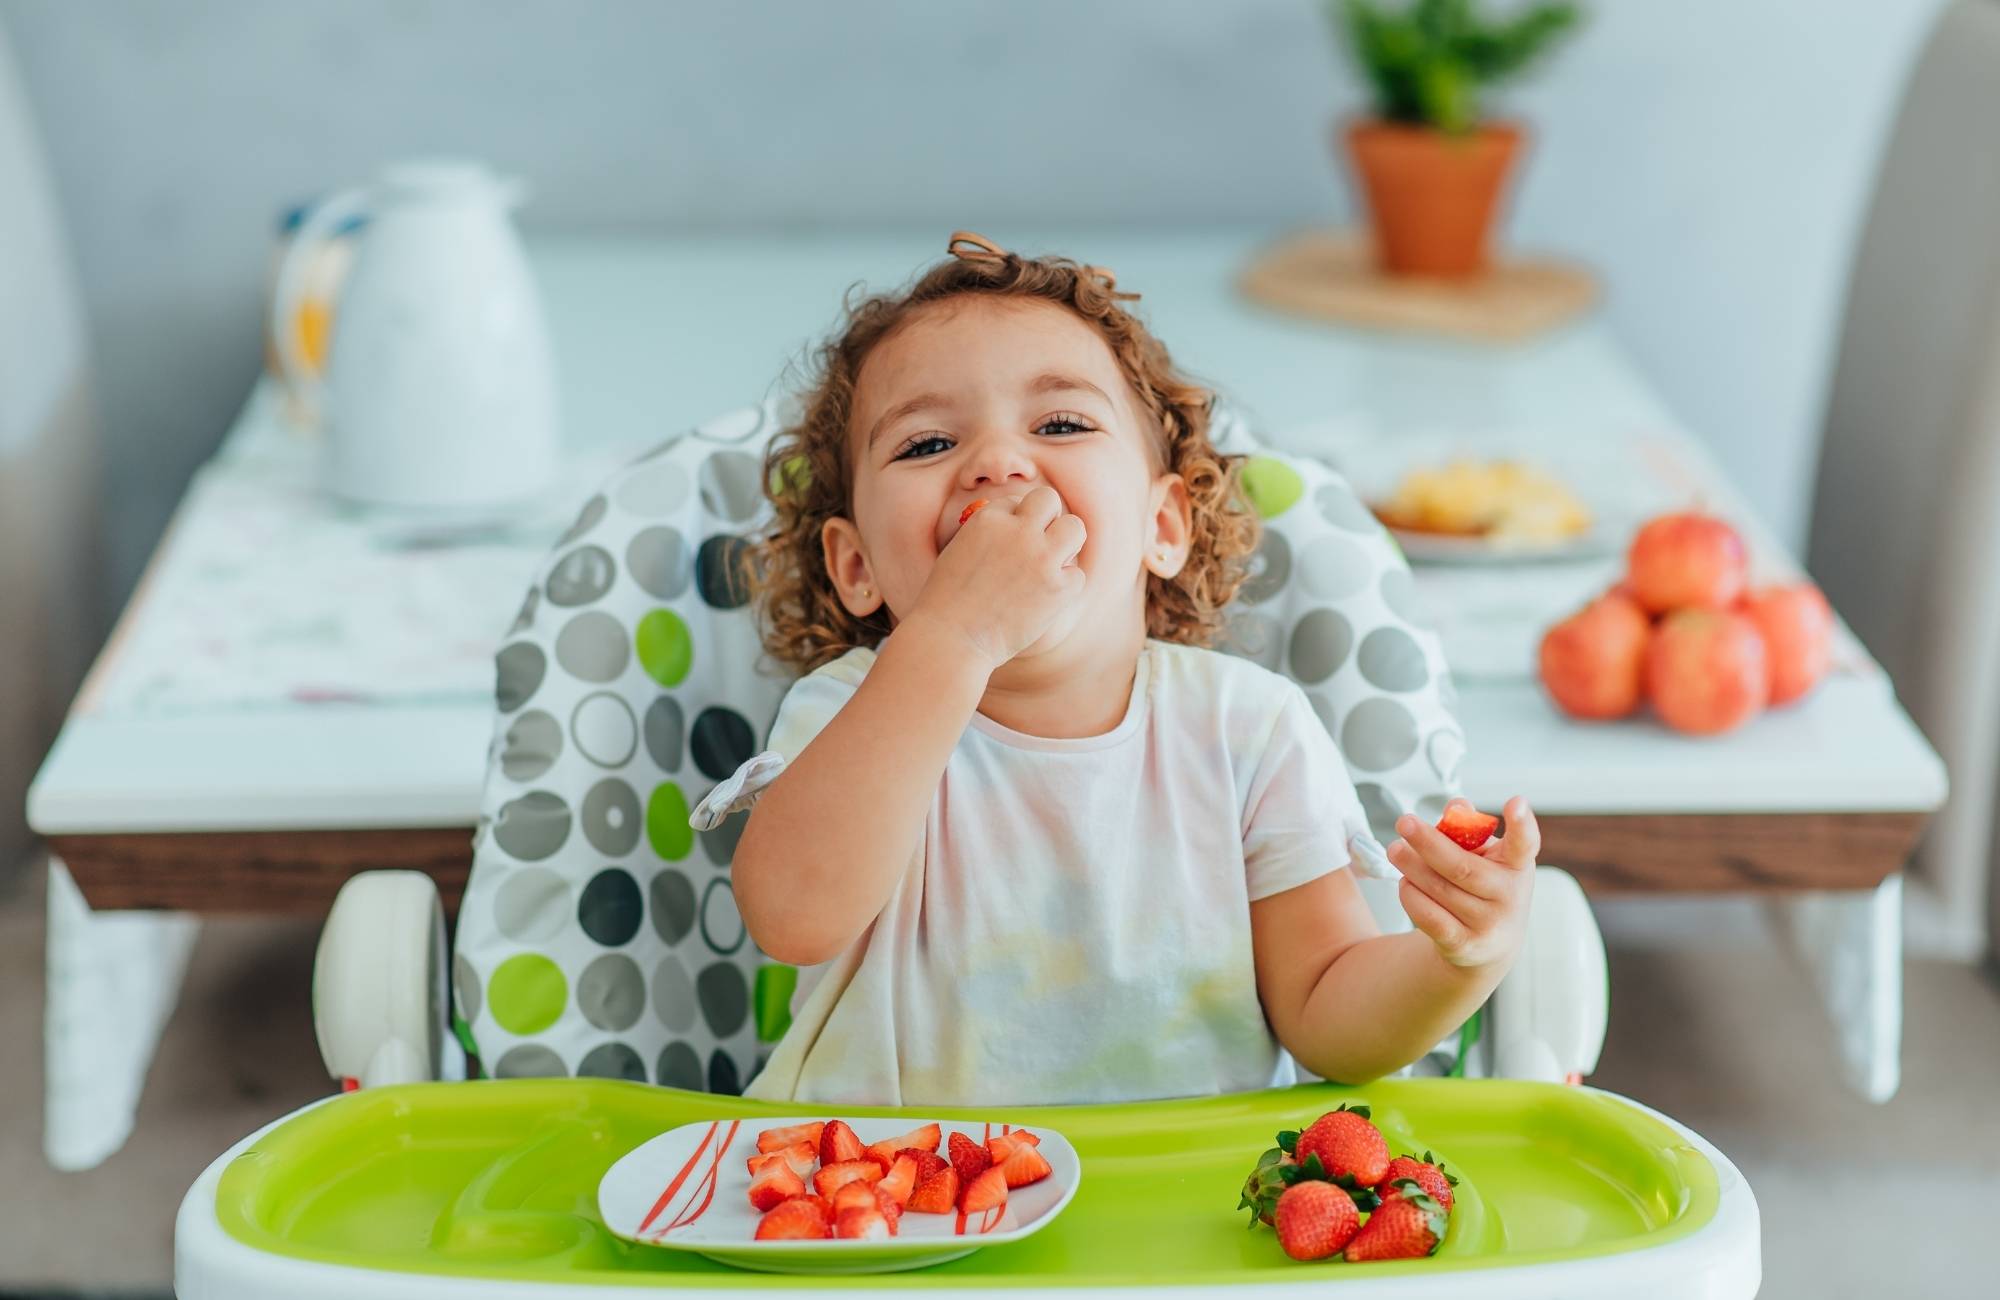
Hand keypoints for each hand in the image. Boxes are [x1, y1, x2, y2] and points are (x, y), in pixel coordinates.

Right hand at [907, 485, 1086, 670]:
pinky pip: (1077, 575)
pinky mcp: (1057, 588)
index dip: (1015, 522)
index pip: (1016, 502)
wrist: (951, 639)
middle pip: (1049, 500)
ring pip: (1075, 528)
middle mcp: (1017, 531)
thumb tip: (1017, 527)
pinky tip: (1045, 599)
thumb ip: (989, 534)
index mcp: (987, 518)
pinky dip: (1065, 587)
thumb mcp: (959, 552)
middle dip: (1046, 520)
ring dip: (1066, 544)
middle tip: (1038, 546)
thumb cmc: (947, 601)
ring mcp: (1040, 557)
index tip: (1008, 543)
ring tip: (1051, 565)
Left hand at [1386, 796, 1539, 971]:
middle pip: (1463, 867)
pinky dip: (1410, 895)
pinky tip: (1404, 882)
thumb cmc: (1485, 887)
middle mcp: (1508, 896)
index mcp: (1517, 866)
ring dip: (1411, 866)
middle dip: (1428, 843)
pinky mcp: (1463, 944)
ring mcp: (1488, 924)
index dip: (1522, 824)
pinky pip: (1428, 915)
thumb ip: (1470, 829)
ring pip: (1439, 888)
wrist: (1490, 947)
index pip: (1525, 844)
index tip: (1517, 802)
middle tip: (1404, 823)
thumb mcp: (1487, 857)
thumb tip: (1456, 807)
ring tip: (1396, 850)